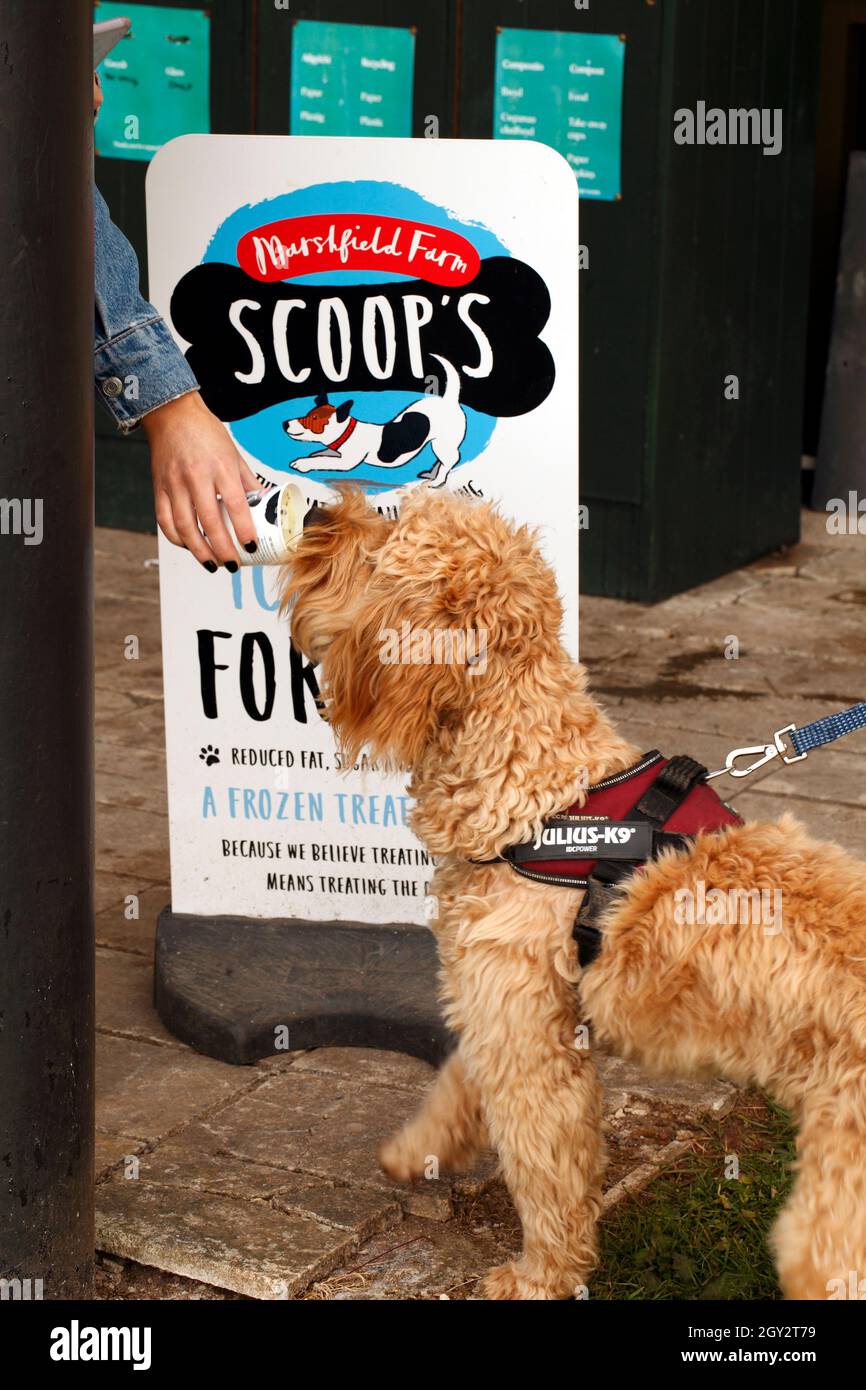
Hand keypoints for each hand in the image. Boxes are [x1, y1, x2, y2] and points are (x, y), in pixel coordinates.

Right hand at [143, 392, 260, 568]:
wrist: (172, 414)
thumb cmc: (205, 432)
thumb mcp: (234, 454)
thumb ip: (247, 482)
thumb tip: (264, 505)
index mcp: (220, 467)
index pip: (235, 505)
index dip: (244, 529)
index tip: (251, 546)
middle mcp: (196, 477)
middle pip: (209, 522)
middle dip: (222, 549)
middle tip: (233, 564)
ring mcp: (174, 484)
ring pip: (184, 527)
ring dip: (199, 551)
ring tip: (212, 564)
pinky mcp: (159, 489)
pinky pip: (165, 521)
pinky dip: (177, 539)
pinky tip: (190, 548)